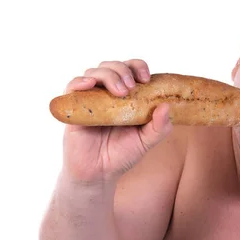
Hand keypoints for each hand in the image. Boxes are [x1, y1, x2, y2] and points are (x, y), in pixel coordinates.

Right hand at [61, 59, 172, 183]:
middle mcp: (107, 94)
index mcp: (126, 96)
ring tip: (119, 91)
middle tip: (131, 86)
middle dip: (123, 70)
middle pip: (112, 66)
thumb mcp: (146, 142)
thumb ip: (159, 127)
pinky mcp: (73, 108)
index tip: (146, 78)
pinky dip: (79, 81)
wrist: (99, 174)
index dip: (137, 66)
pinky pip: (72, 86)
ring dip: (108, 75)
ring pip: (94, 72)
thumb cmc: (122, 155)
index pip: (131, 70)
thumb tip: (167, 106)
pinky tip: (89, 85)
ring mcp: (90, 99)